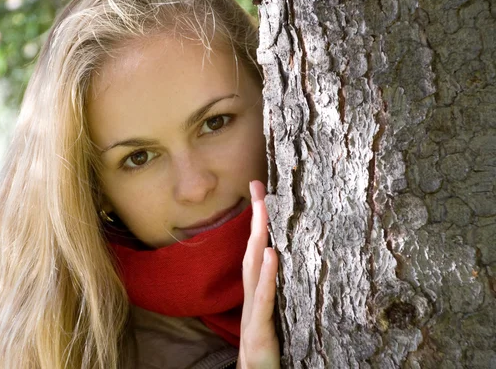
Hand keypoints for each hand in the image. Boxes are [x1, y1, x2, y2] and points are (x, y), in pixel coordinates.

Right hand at [238, 180, 279, 367]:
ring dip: (258, 236)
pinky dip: (266, 274)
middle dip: (256, 218)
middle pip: (251, 251)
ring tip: (263, 208)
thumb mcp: (273, 319)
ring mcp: (252, 314)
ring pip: (253, 268)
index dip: (258, 223)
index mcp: (256, 295)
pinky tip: (271, 252)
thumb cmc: (265, 355)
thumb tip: (288, 267)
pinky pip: (263, 298)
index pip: (256, 251)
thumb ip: (277, 295)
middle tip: (258, 186)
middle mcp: (250, 299)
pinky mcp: (259, 330)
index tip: (262, 194)